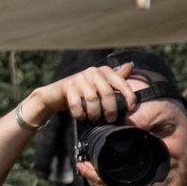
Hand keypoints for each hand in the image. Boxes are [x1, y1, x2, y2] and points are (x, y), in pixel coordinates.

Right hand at [23, 61, 138, 126]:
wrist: (56, 94)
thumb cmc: (82, 91)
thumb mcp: (100, 84)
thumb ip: (115, 79)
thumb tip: (130, 66)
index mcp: (104, 71)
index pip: (122, 83)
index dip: (129, 97)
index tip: (130, 109)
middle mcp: (93, 72)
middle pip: (107, 93)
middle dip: (110, 109)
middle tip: (110, 119)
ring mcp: (79, 78)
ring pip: (92, 99)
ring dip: (95, 113)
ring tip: (95, 118)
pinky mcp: (67, 87)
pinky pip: (77, 104)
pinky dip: (80, 113)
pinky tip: (81, 117)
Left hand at [75, 156, 178, 185]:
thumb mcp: (151, 178)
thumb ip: (141, 167)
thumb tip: (134, 155)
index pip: (98, 178)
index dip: (88, 170)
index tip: (82, 163)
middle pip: (94, 184)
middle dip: (88, 174)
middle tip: (84, 165)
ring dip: (91, 182)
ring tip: (90, 173)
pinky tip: (98, 185)